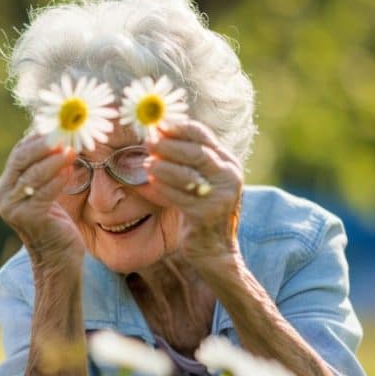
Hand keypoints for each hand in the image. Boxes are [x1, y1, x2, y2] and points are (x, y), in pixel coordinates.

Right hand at [0, 130, 83, 267]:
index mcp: (5, 185)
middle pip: (21, 160)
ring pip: (33, 175)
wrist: (56, 258)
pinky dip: (58, 180)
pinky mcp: (27, 217)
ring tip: (72, 151)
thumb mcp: (44, 191)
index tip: (58, 128)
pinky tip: (71, 172)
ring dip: (54, 161)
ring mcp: (12, 207)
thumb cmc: (54, 222)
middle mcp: (3, 195)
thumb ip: (44, 169)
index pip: (18, 153)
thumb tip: (56, 137)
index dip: (38, 139)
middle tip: (64, 136)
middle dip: (44, 146)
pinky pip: (44, 192)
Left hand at [144, 121, 242, 263]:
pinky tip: (148, 184)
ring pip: (187, 174)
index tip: (158, 125)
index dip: (179, 128)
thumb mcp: (199, 181)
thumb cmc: (200, 211)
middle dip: (169, 146)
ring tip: (145, 165)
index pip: (204, 136)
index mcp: (227, 163)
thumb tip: (155, 136)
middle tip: (148, 143)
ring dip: (162, 167)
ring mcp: (221, 195)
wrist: (214, 250)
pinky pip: (179, 196)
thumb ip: (183, 161)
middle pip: (197, 152)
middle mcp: (229, 176)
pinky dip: (161, 189)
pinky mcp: (208, 213)